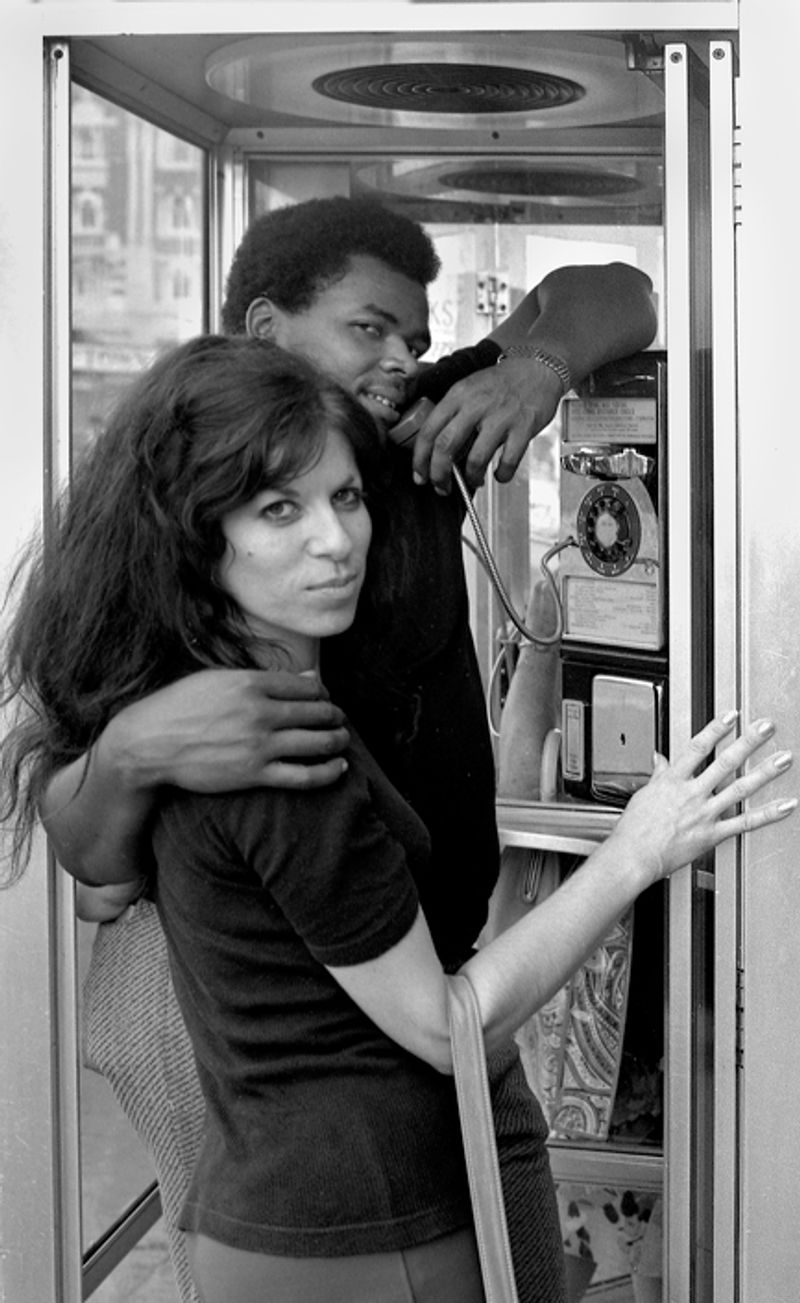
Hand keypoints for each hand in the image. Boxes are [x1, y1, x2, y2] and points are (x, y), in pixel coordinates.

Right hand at [102, 668, 349, 792]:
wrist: (149, 743)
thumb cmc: (181, 706)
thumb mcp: (220, 680)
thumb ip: (266, 678)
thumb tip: (308, 676)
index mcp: (251, 683)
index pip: (306, 687)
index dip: (322, 694)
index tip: (324, 700)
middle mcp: (259, 712)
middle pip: (317, 713)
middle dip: (335, 716)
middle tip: (340, 720)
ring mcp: (258, 745)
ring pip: (317, 743)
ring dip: (338, 741)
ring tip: (342, 741)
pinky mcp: (254, 774)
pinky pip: (304, 776)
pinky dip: (328, 773)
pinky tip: (339, 769)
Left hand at [410, 356, 563, 492]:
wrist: (537, 368)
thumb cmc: (501, 383)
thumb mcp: (468, 389)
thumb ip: (453, 416)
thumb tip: (439, 453)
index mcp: (458, 395)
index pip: (429, 431)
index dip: (420, 459)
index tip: (420, 475)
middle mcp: (476, 405)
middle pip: (446, 446)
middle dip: (439, 474)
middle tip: (441, 487)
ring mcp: (500, 417)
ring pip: (476, 458)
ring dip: (471, 477)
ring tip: (473, 480)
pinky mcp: (523, 427)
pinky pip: (508, 461)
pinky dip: (502, 475)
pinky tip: (500, 474)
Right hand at [611, 712, 795, 886]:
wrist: (634, 855)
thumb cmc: (634, 829)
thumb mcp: (644, 793)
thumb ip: (658, 774)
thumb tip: (659, 759)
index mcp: (673, 780)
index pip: (698, 747)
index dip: (716, 729)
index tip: (731, 716)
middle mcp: (692, 794)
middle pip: (725, 762)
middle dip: (748, 742)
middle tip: (767, 727)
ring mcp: (704, 813)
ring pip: (740, 788)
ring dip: (765, 772)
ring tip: (783, 759)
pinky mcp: (712, 834)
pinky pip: (744, 823)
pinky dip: (768, 815)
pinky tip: (785, 806)